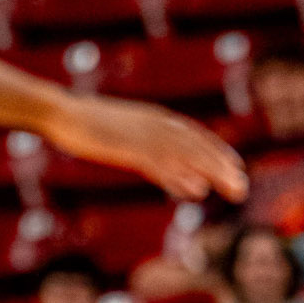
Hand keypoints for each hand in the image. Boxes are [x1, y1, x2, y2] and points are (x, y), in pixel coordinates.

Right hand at [42, 91, 247, 203]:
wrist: (61, 112)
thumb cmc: (87, 125)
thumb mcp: (122, 137)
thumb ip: (146, 151)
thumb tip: (161, 165)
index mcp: (154, 118)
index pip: (195, 135)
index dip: (217, 151)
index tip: (236, 167)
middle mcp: (155, 124)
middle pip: (197, 146)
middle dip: (222, 167)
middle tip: (242, 188)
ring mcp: (143, 135)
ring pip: (186, 155)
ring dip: (212, 172)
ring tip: (233, 190)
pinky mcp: (128, 147)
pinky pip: (160, 164)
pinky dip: (180, 176)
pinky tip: (197, 190)